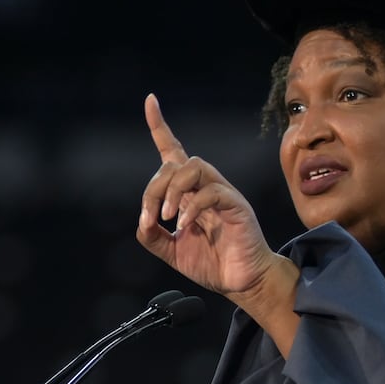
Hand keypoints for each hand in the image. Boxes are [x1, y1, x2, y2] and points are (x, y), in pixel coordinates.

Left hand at [136, 93, 279, 296]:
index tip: (150, 101)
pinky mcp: (236, 205)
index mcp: (189, 192)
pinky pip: (211, 193)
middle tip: (150, 218)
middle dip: (154, 188)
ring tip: (168, 218)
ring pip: (194, 167)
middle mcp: (205, 186)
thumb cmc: (212, 264)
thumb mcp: (172, 252)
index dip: (160, 126)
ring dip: (172, 191)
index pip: (173, 150)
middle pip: (174, 163)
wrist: (241, 282)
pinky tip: (185, 227)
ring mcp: (223, 193)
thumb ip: (153, 237)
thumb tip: (143, 222)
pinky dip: (192, 208)